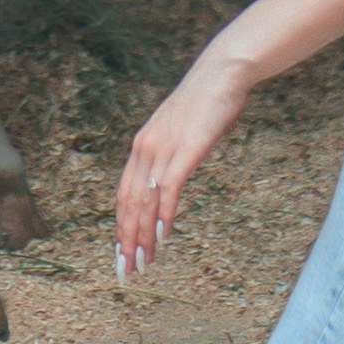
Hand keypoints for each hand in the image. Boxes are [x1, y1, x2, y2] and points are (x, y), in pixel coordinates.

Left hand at [114, 46, 254, 276]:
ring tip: (142, 263)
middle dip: (126, 240)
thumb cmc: (205, 102)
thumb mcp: (179, 131)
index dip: (121, 226)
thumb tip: (168, 179)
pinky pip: (168, 188)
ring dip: (142, 236)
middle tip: (125, 271)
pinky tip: (162, 235)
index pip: (124, 194)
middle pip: (128, 203)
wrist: (221, 72)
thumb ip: (170, 154)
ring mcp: (163, 148)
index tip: (121, 253)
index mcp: (142, 145)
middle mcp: (145, 148)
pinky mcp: (185, 149)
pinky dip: (163, 214)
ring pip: (145, 201)